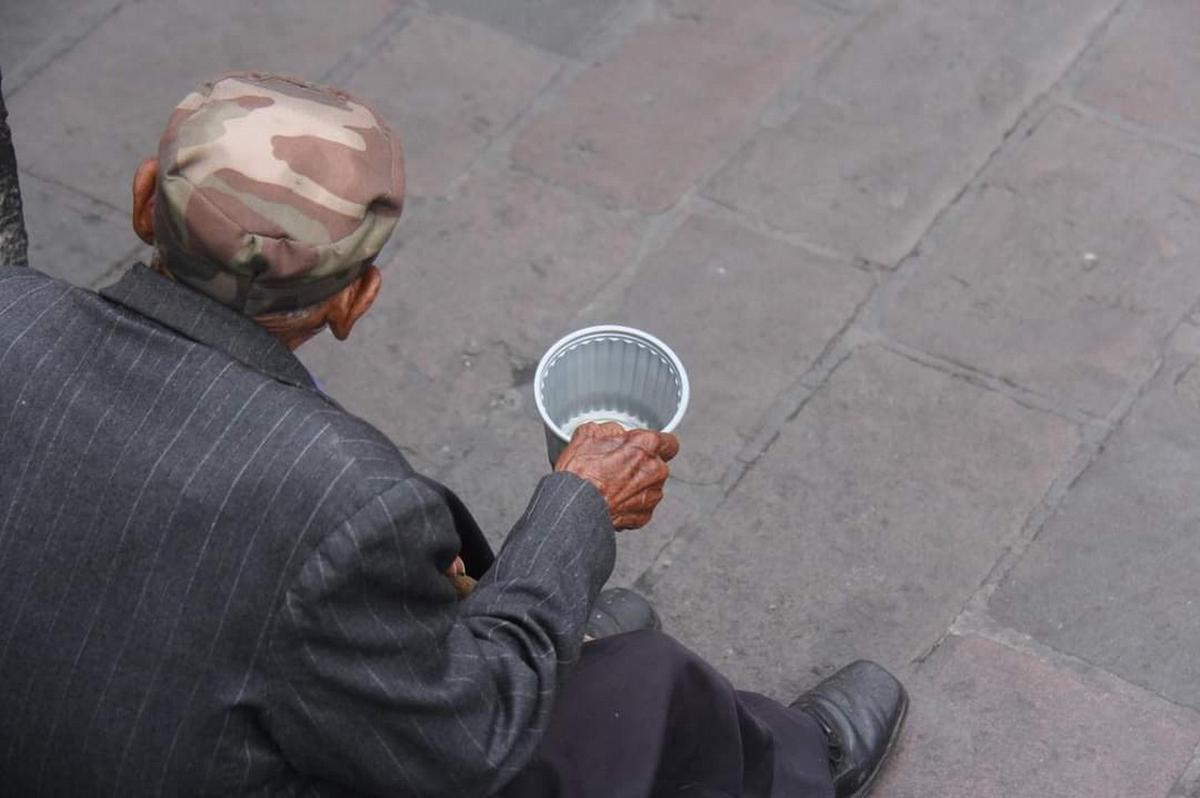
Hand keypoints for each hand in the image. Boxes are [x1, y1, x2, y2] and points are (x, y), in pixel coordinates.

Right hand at [554, 422, 679, 529]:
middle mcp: (656, 470)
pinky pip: (642, 505)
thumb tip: (614, 432)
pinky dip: (630, 503)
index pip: (669, 442)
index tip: (648, 447)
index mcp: (646, 445)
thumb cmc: (580, 472)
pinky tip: (613, 499)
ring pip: (651, 486)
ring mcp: (652, 494)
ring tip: (613, 485)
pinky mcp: (644, 515)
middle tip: (620, 466)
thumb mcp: (588, 434)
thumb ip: (610, 429)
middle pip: (658, 464)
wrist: (574, 505)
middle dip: (643, 465)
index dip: (658, 444)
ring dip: (637, 485)